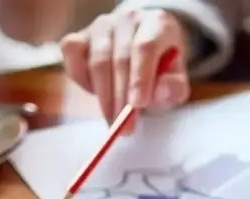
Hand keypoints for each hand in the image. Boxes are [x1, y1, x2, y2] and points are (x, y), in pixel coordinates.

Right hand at [59, 9, 189, 131]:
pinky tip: (98, 95)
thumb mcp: (176, 78)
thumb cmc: (160, 67)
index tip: (138, 105)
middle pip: (119, 59)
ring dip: (104, 97)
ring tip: (113, 121)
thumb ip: (174, 87)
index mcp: (157, 24)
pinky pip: (74, 59)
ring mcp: (101, 26)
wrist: (143, 48)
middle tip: (124, 128)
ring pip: (96, 62)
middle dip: (120, 98)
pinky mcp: (80, 36)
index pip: (145, 47)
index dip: (140, 78)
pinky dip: (82, 82)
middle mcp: (127, 19)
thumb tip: (162, 92)